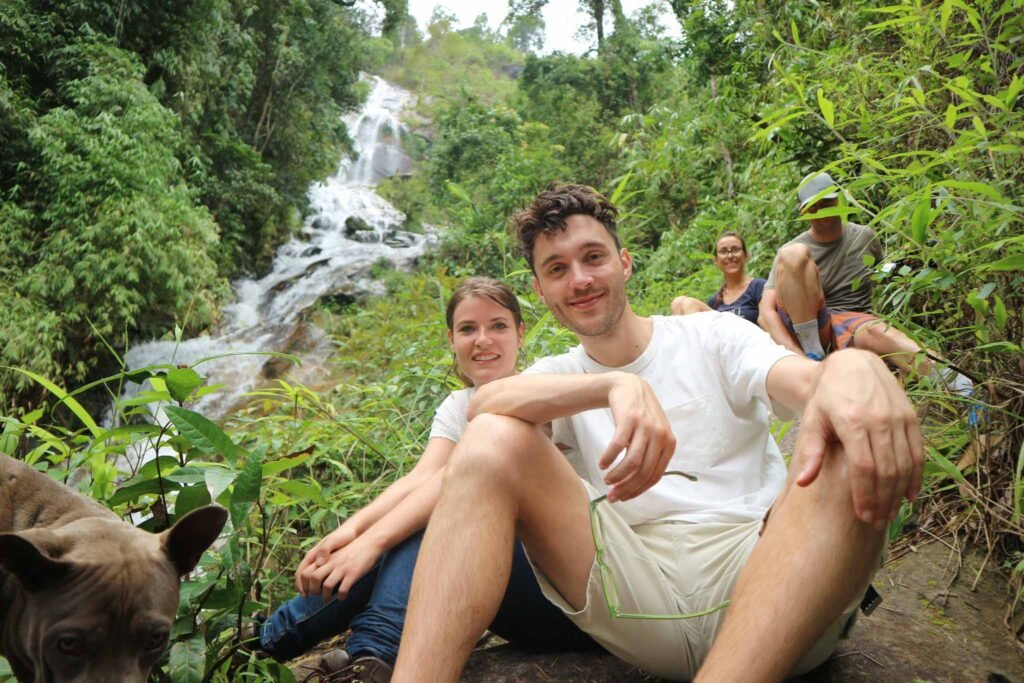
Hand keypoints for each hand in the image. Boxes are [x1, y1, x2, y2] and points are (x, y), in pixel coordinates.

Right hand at [295, 525, 355, 594]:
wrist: (353, 531)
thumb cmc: (343, 536)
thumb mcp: (334, 541)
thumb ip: (325, 550)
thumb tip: (318, 563)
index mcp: (312, 555)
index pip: (300, 573)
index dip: (300, 585)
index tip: (304, 595)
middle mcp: (314, 559)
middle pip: (304, 577)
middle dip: (306, 588)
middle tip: (313, 597)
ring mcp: (321, 562)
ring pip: (311, 578)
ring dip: (312, 588)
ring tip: (318, 596)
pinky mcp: (329, 564)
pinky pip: (321, 576)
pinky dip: (321, 584)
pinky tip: (327, 589)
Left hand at [297, 534, 382, 602]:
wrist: (370, 541)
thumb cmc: (351, 549)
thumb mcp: (334, 553)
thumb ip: (323, 562)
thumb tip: (314, 578)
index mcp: (324, 557)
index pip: (304, 572)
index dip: (301, 585)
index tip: (304, 594)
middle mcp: (331, 562)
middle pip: (313, 579)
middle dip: (313, 591)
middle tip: (317, 595)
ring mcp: (342, 567)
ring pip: (327, 586)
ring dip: (325, 596)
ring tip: (328, 599)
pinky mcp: (353, 573)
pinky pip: (343, 589)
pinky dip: (341, 596)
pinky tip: (342, 597)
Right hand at [600, 373, 676, 502]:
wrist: (629, 387)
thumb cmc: (641, 415)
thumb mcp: (654, 435)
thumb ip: (652, 456)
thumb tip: (638, 485)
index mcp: (669, 444)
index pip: (654, 476)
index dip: (638, 490)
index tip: (624, 498)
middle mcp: (660, 436)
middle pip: (643, 472)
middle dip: (625, 488)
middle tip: (611, 495)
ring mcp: (645, 427)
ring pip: (631, 462)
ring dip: (617, 475)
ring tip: (606, 479)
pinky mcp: (629, 419)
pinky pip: (618, 446)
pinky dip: (609, 458)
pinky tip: (602, 464)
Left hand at [795, 350, 923, 527]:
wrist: (853, 364)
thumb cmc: (827, 397)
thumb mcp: (812, 420)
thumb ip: (810, 452)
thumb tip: (804, 483)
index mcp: (853, 421)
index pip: (864, 467)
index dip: (866, 495)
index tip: (864, 516)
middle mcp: (880, 419)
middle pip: (887, 470)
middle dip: (883, 500)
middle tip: (877, 522)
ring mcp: (899, 418)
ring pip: (905, 464)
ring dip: (899, 493)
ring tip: (890, 514)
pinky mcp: (912, 417)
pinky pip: (918, 452)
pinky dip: (916, 476)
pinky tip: (909, 495)